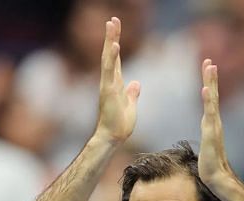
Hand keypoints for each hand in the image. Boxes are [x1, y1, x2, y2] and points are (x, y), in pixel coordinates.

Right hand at [94, 17, 139, 143]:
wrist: (113, 138)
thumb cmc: (120, 124)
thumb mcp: (130, 105)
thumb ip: (132, 93)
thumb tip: (136, 83)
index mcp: (115, 83)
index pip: (115, 59)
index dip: (115, 43)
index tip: (115, 28)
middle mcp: (109, 81)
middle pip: (110, 54)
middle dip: (111, 36)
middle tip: (113, 19)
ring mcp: (107, 84)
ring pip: (108, 58)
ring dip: (110, 40)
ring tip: (111, 24)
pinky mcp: (108, 91)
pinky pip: (110, 71)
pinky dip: (112, 58)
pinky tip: (114, 45)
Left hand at [198, 58, 233, 188]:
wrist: (216, 176)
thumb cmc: (210, 163)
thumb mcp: (206, 143)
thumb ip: (207, 133)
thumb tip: (206, 128)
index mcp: (212, 121)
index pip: (210, 98)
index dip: (209, 82)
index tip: (207, 67)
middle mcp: (215, 121)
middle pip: (213, 94)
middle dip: (210, 77)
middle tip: (208, 60)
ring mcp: (214, 126)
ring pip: (212, 100)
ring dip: (211, 83)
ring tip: (210, 67)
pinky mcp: (211, 133)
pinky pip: (209, 114)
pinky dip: (208, 101)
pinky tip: (205, 90)